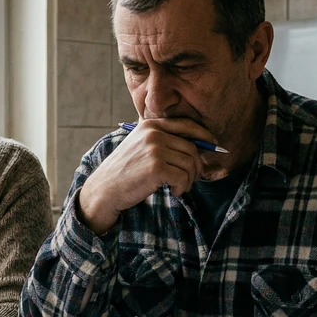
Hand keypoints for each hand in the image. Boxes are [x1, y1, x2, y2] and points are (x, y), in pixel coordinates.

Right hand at [77, 118, 213, 235]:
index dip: (204, 136)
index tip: (212, 146)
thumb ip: (163, 141)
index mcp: (150, 125)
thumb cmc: (124, 172)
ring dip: (189, 180)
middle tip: (188, 180)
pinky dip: (182, 188)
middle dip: (196, 167)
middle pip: (192, 148)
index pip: (187, 125)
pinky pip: (184, 177)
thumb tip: (199, 146)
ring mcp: (154, 149)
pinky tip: (172, 192)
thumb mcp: (140, 147)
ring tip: (177, 187)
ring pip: (190, 163)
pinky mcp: (156, 167)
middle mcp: (153, 133)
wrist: (104, 189)